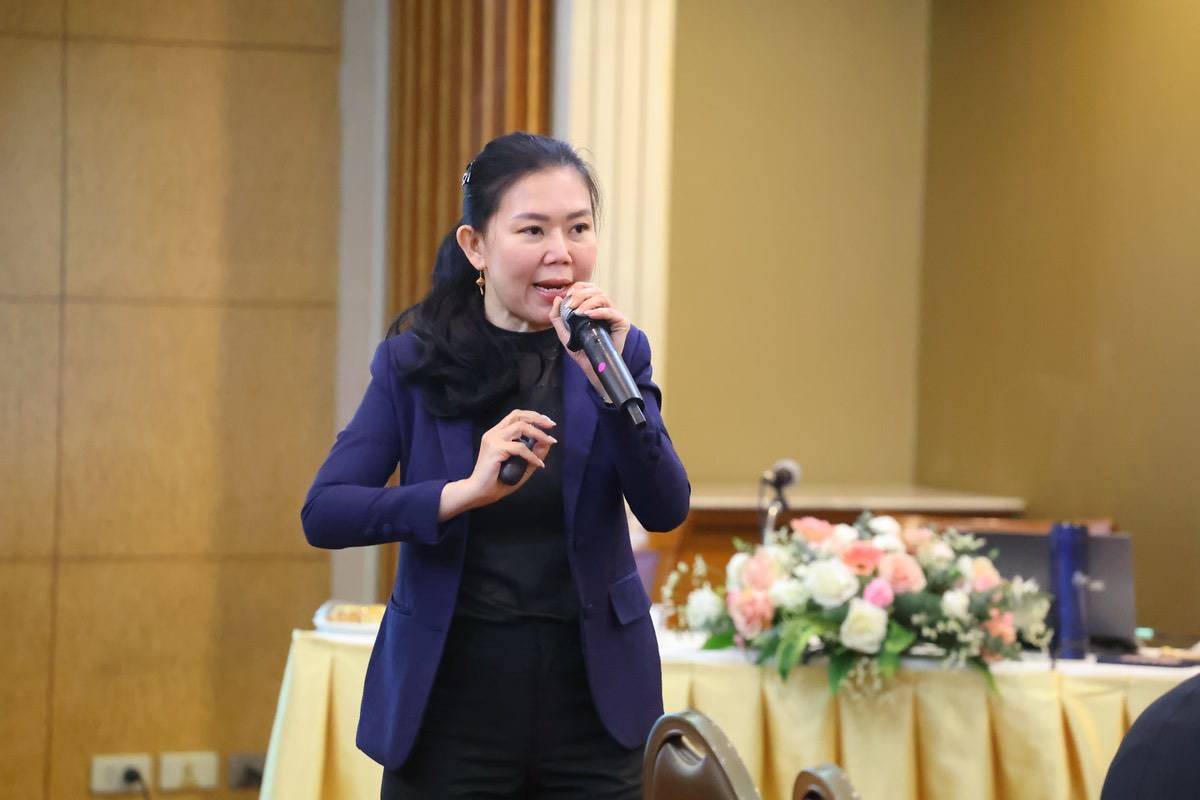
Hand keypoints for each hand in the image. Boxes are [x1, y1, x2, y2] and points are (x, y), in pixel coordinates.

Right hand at [439, 410, 555, 519]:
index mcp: (496, 434)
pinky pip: (520, 448)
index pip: (515, 416)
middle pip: (518, 415)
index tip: (547, 422)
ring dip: (538, 434)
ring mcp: (493, 440)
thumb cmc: (497, 481)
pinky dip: (532, 455)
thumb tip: (548, 443)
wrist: (478, 493)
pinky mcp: (495, 449)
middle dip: (537, 418)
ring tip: (550, 442)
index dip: (533, 416)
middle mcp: (493, 433)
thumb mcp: (521, 465)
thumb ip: (533, 454)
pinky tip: (538, 464)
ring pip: (521, 427)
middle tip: (552, 426)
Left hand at [550, 282, 630, 397]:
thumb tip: (557, 298)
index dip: (577, 288)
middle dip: (580, 295)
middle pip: (595, 290)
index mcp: (593, 306)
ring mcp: (614, 315)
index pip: (587, 288)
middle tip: (570, 306)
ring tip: (578, 313)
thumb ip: (557, 317)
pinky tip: (590, 315)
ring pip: (603, 298)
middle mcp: (605, 308)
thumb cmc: (580, 349)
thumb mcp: (564, 332)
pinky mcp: (622, 323)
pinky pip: (612, 312)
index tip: (567, 298)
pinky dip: (600, 312)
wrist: (591, 367)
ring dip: (588, 303)